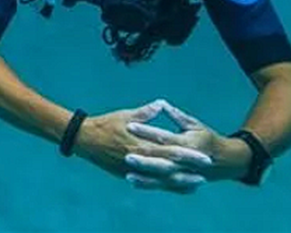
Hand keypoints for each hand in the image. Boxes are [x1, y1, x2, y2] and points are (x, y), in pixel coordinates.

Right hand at [73, 99, 214, 192]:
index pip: (170, 150)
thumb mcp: (125, 115)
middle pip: (169, 167)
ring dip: (179, 181)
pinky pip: (150, 183)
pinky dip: (164, 185)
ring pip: (160, 179)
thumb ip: (145, 113)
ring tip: (196, 183)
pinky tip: (175, 186)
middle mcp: (140, 159)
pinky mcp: (128, 174)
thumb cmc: (106, 124)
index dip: (188, 154)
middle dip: (188, 170)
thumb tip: (161, 104)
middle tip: (206, 174)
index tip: (204, 156)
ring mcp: (134, 169)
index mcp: (141, 143)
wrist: (84, 139)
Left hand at [123, 100, 246, 186]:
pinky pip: (163, 185)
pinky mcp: (180, 183)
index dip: (147, 131)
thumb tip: (161, 103)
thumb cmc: (206, 138)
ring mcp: (184, 174)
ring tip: (127, 171)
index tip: (130, 125)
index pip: (164, 136)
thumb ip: (177, 116)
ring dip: (145, 174)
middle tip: (125, 153)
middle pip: (162, 158)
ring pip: (162, 175)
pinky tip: (132, 181)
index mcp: (188, 143)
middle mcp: (187, 161)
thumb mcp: (194, 124)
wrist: (225, 161)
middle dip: (144, 157)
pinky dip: (148, 184)